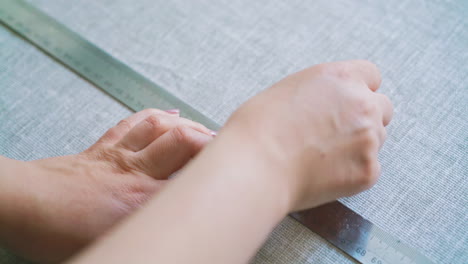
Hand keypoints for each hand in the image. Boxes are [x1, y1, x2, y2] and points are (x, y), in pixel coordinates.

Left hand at [0, 108, 214, 262]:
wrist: (21, 208)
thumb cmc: (58, 235)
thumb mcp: (112, 246)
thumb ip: (147, 235)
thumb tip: (172, 236)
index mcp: (141, 202)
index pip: (190, 180)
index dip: (217, 171)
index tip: (238, 171)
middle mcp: (137, 173)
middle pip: (182, 143)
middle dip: (209, 140)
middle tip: (229, 144)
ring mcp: (120, 155)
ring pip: (161, 128)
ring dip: (188, 125)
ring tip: (207, 130)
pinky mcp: (105, 147)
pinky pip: (133, 123)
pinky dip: (155, 115)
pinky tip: (170, 114)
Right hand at [225, 60, 392, 210]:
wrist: (256, 165)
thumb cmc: (259, 128)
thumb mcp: (289, 90)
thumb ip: (320, 93)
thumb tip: (326, 105)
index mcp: (341, 77)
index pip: (371, 76)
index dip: (358, 90)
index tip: (347, 104)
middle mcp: (362, 103)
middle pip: (382, 107)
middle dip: (364, 118)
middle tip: (337, 133)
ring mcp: (369, 138)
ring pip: (378, 139)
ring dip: (359, 144)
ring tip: (325, 156)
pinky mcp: (368, 170)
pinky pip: (370, 168)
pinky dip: (352, 172)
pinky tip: (325, 174)